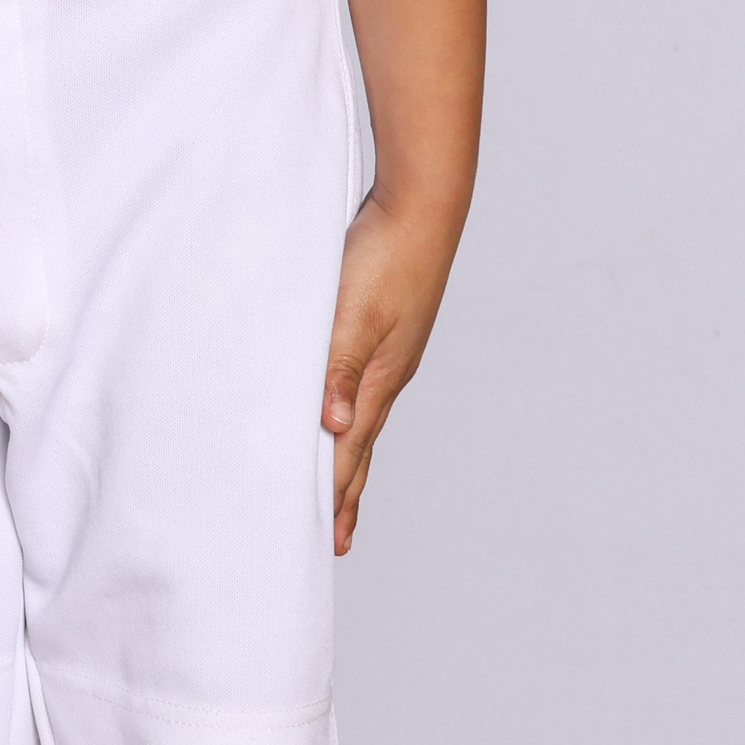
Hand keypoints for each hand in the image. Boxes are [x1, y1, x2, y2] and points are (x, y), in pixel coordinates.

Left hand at [321, 188, 459, 553]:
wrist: (420, 206)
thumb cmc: (386, 257)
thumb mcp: (355, 313)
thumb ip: (340, 368)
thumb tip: (333, 429)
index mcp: (379, 378)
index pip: (349, 450)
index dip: (334, 493)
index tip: (323, 539)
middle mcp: (386, 373)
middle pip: (360, 444)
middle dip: (346, 491)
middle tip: (336, 538)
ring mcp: (389, 351)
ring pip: (361, 416)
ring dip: (346, 454)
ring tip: (339, 485)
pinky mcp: (383, 327)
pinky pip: (360, 384)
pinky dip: (346, 409)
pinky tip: (339, 406)